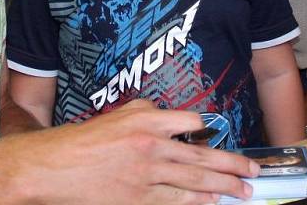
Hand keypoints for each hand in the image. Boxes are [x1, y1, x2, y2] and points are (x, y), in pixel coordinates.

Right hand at [8, 100, 258, 203]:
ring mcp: (147, 176)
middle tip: (252, 171)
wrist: (53, 168)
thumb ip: (143, 111)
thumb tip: (166, 114)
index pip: (190, 120)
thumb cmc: (80, 142)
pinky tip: (212, 202)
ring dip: (223, 187)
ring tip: (242, 190)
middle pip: (202, 156)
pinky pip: (176, 202)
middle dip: (232, 165)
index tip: (218, 133)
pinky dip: (197, 202)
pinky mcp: (139, 200)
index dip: (207, 127)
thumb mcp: (114, 115)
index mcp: (145, 122)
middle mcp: (151, 147)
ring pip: (195, 182)